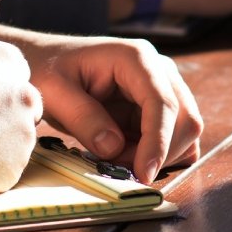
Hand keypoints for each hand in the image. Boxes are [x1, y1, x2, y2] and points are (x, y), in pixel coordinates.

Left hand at [0, 31, 202, 184]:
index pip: (162, 102)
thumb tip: (114, 148)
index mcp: (136, 58)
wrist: (45, 62)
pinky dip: (159, 154)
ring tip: (116, 158)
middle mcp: (158, 70)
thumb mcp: (54, 92)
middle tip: (119, 167)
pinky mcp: (158, 107)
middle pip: (185, 118)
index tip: (143, 173)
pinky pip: (175, 137)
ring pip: (185, 131)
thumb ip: (83, 118)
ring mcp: (162, 87)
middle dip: (159, 152)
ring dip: (158, 155)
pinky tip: (128, 155)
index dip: (158, 141)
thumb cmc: (47, 70)